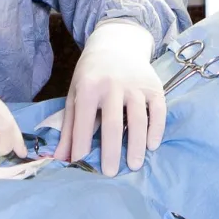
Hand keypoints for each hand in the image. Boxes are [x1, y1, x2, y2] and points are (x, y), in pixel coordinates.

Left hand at [57, 21, 165, 175]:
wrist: (117, 44)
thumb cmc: (92, 74)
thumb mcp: (75, 94)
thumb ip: (69, 127)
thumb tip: (60, 158)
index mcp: (89, 87)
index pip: (83, 122)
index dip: (81, 145)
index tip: (80, 165)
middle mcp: (112, 85)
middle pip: (112, 124)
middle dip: (111, 151)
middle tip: (111, 174)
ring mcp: (135, 86)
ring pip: (138, 119)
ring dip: (137, 145)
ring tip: (135, 165)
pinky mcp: (154, 86)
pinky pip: (158, 111)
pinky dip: (156, 129)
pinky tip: (152, 145)